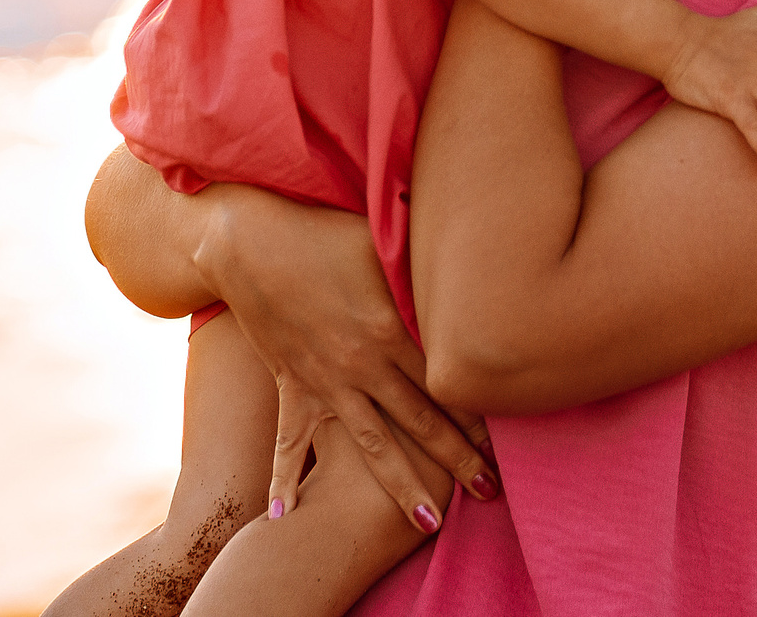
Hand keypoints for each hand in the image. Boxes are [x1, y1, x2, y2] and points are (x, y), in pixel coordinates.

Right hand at [197, 189, 497, 521]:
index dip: (481, 412)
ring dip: (402, 486)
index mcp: (391, 329)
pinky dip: (285, 479)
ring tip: (431, 525)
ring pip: (373, 445)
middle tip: (492, 492)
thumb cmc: (323, 232)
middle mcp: (363, 365)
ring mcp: (325, 382)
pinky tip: (286, 518)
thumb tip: (469, 269)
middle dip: (459, 459)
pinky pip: (289, 442)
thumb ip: (423, 269)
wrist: (248, 243)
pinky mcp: (292, 386)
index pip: (447, 380)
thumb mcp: (381, 243)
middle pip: (422, 421)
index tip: (509, 441)